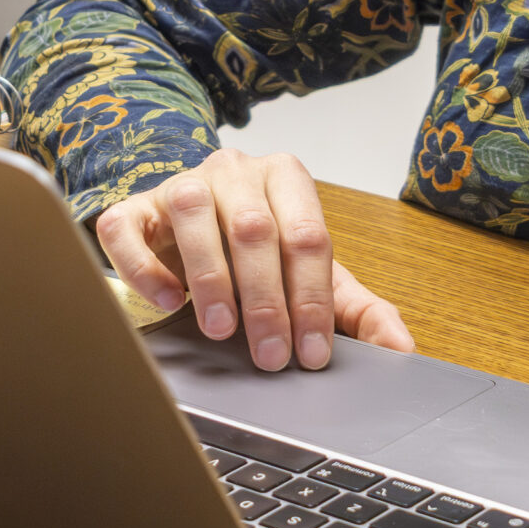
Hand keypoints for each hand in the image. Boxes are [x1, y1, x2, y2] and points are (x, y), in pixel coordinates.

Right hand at [93, 146, 414, 369]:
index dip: (312, 298)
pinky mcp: (133, 207)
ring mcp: (180, 183)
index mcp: (287, 177)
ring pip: (193, 215)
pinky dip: (144, 268)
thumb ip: (357, 310)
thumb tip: (400, 349)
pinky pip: (127, 230)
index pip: (307, 235)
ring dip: (210, 279)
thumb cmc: (259, 255)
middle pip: (255, 229)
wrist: (193, 227)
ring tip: (220, 330)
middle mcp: (235, 170)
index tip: (310, 353)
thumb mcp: (310, 277)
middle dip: (266, 300)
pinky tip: (166, 302)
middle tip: (270, 356)